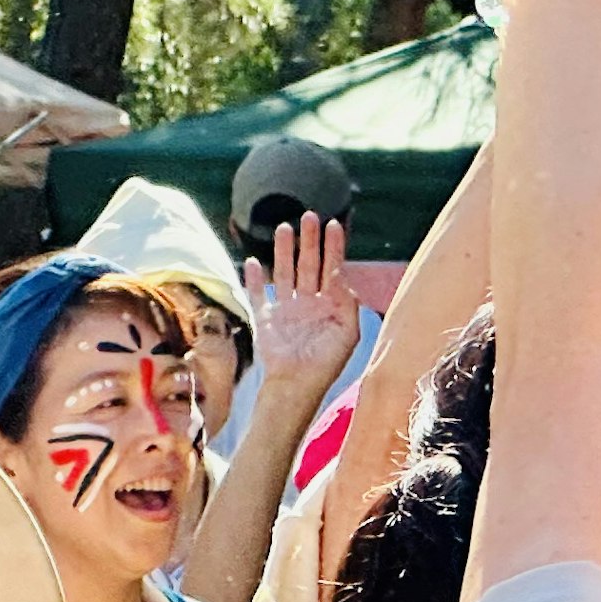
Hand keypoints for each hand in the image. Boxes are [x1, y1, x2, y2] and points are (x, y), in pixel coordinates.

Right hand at [244, 212, 363, 404]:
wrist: (297, 385)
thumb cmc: (326, 362)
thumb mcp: (348, 332)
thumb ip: (348, 303)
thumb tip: (343, 275)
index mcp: (329, 305)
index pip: (332, 268)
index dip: (333, 247)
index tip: (333, 225)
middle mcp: (307, 303)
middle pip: (308, 264)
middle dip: (309, 240)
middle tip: (309, 216)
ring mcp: (285, 310)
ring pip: (284, 273)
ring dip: (283, 251)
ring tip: (284, 228)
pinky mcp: (265, 320)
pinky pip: (257, 295)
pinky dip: (254, 279)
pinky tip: (252, 261)